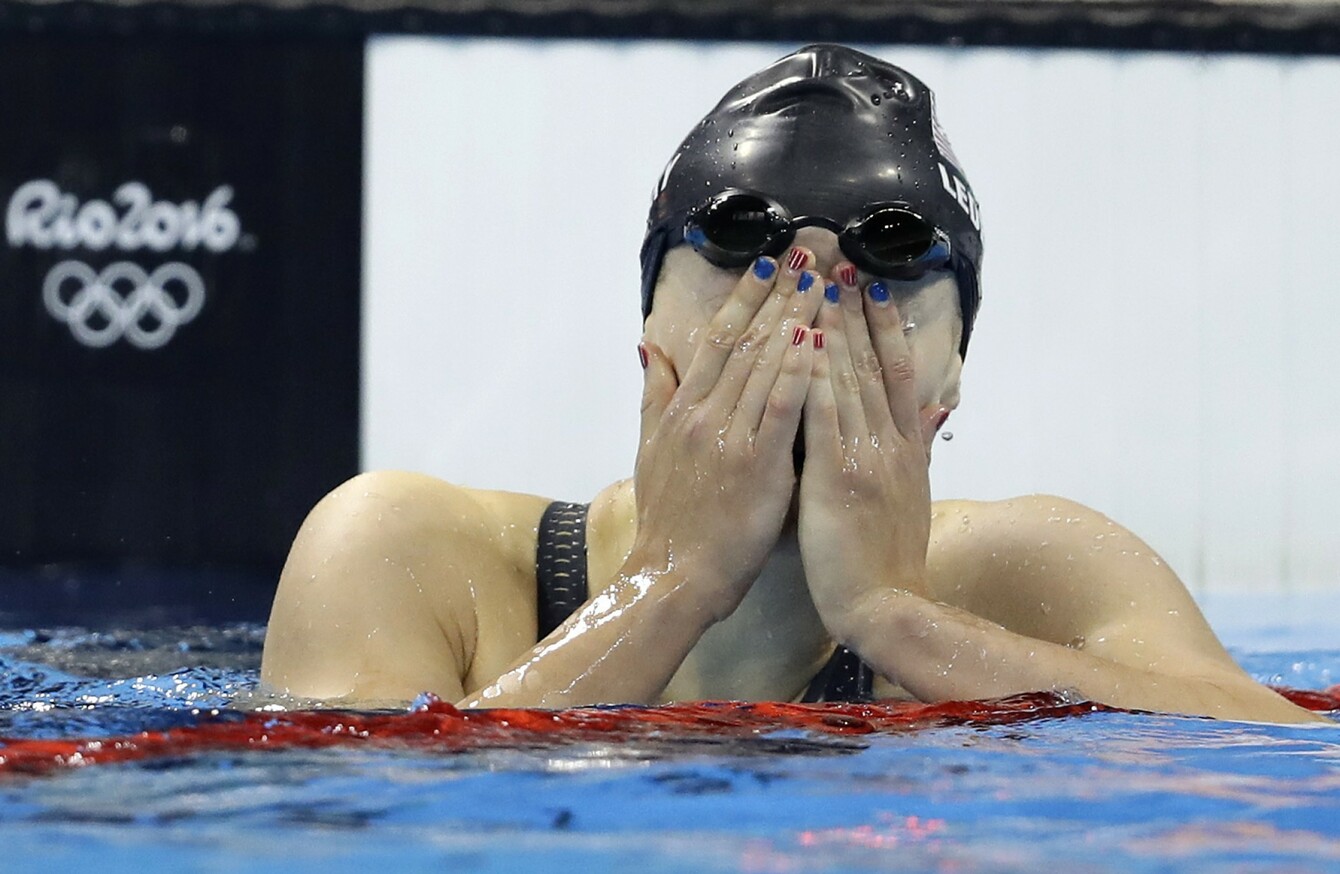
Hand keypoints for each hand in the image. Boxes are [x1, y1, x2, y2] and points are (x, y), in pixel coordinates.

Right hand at [632, 250, 823, 619]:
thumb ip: (654, 396)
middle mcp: (705, 414)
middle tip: (809, 253)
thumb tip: (651, 348)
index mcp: (684, 408)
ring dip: (796, 318)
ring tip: (824, 282)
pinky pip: (780, 409)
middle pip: (747, 341)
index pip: (719, 339)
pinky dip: (797, 371)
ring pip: (765, 365)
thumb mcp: (649, 449)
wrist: (673, 576)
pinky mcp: (755, 466)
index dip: (745, 298)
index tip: (769, 264)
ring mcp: (729, 438)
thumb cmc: (667, 519)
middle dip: (779, 294)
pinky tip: (816, 339)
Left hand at [798, 267, 945, 639]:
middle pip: (872, 363)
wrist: (885, 605)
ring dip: (834, 327)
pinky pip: (824, 416)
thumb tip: (936, 408)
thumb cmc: (886, 558)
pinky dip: (814, 376)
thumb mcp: (912, 495)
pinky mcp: (838, 477)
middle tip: (839, 262)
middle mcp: (891, 443)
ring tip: (819, 283)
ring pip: (849, 379)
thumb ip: (919, 447)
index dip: (884, 325)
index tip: (870, 284)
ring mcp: (867, 457)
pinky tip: (802, 342)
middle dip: (855, 310)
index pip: (896, 371)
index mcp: (904, 447)